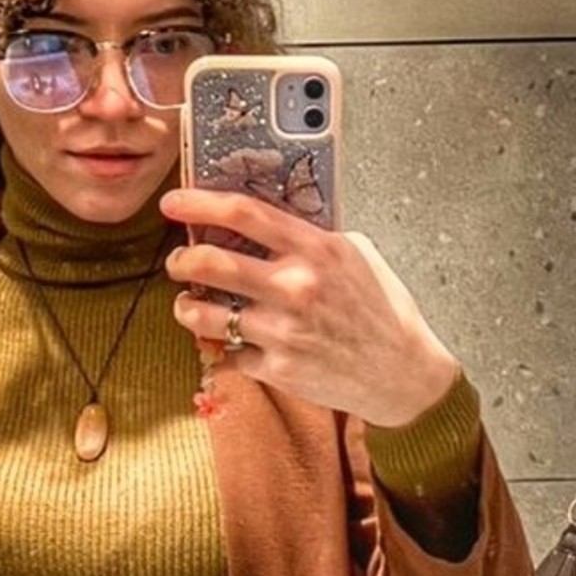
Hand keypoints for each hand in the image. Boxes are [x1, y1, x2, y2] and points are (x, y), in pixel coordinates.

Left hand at [160, 187, 459, 425]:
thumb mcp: (355, 254)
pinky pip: (229, 352)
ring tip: (189, 303)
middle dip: (180, 259)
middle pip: (209, 262)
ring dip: (186, 306)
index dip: (198, 203)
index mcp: (315, 249)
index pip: (242, 213)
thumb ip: (309, 236)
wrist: (402, 373)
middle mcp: (295, 287)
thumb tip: (260, 219)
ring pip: (203, 313)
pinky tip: (236, 340)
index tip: (172, 202)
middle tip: (178, 260)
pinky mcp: (277, 369)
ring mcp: (283, 331)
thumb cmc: (381, 309)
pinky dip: (227, 346)